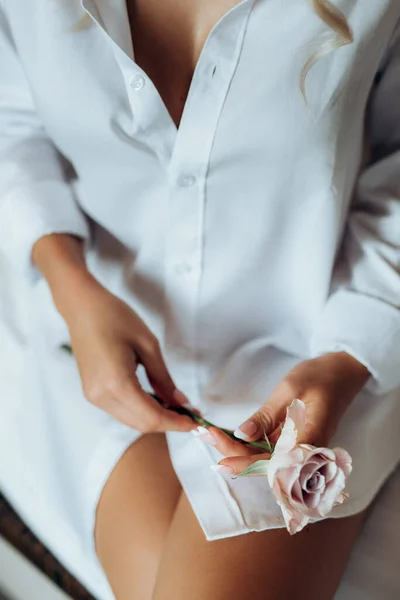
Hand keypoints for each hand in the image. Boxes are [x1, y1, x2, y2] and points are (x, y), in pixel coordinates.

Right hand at [64, 281, 195, 431]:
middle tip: (190, 415)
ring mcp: (94, 396)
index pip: (152, 417)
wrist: (82, 307)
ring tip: (176, 408)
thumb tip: (180, 402)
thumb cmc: (114, 317)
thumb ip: (164, 378)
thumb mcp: (148, 344)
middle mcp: (102, 396)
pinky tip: (156, 401)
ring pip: (130, 420)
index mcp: (116, 383)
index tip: (196, 422)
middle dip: (168, 423)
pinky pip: (120, 411)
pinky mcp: (91, 393)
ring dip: (154, 418)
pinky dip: (140, 411)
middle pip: (141, 424)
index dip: (176, 423)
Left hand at [207, 352, 369, 474]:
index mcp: (310, 441)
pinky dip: (250, 446)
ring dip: (238, 452)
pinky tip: (230, 437)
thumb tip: (241, 436)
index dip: (243, 463)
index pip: (271, 464)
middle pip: (265, 466)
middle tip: (206, 436)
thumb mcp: (289, 390)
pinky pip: (271, 452)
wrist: (344, 370)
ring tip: (211, 436)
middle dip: (234, 455)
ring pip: (266, 461)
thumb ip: (266, 416)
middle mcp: (307, 453)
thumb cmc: (321, 376)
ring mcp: (302, 449)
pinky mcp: (296, 443)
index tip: (218, 455)